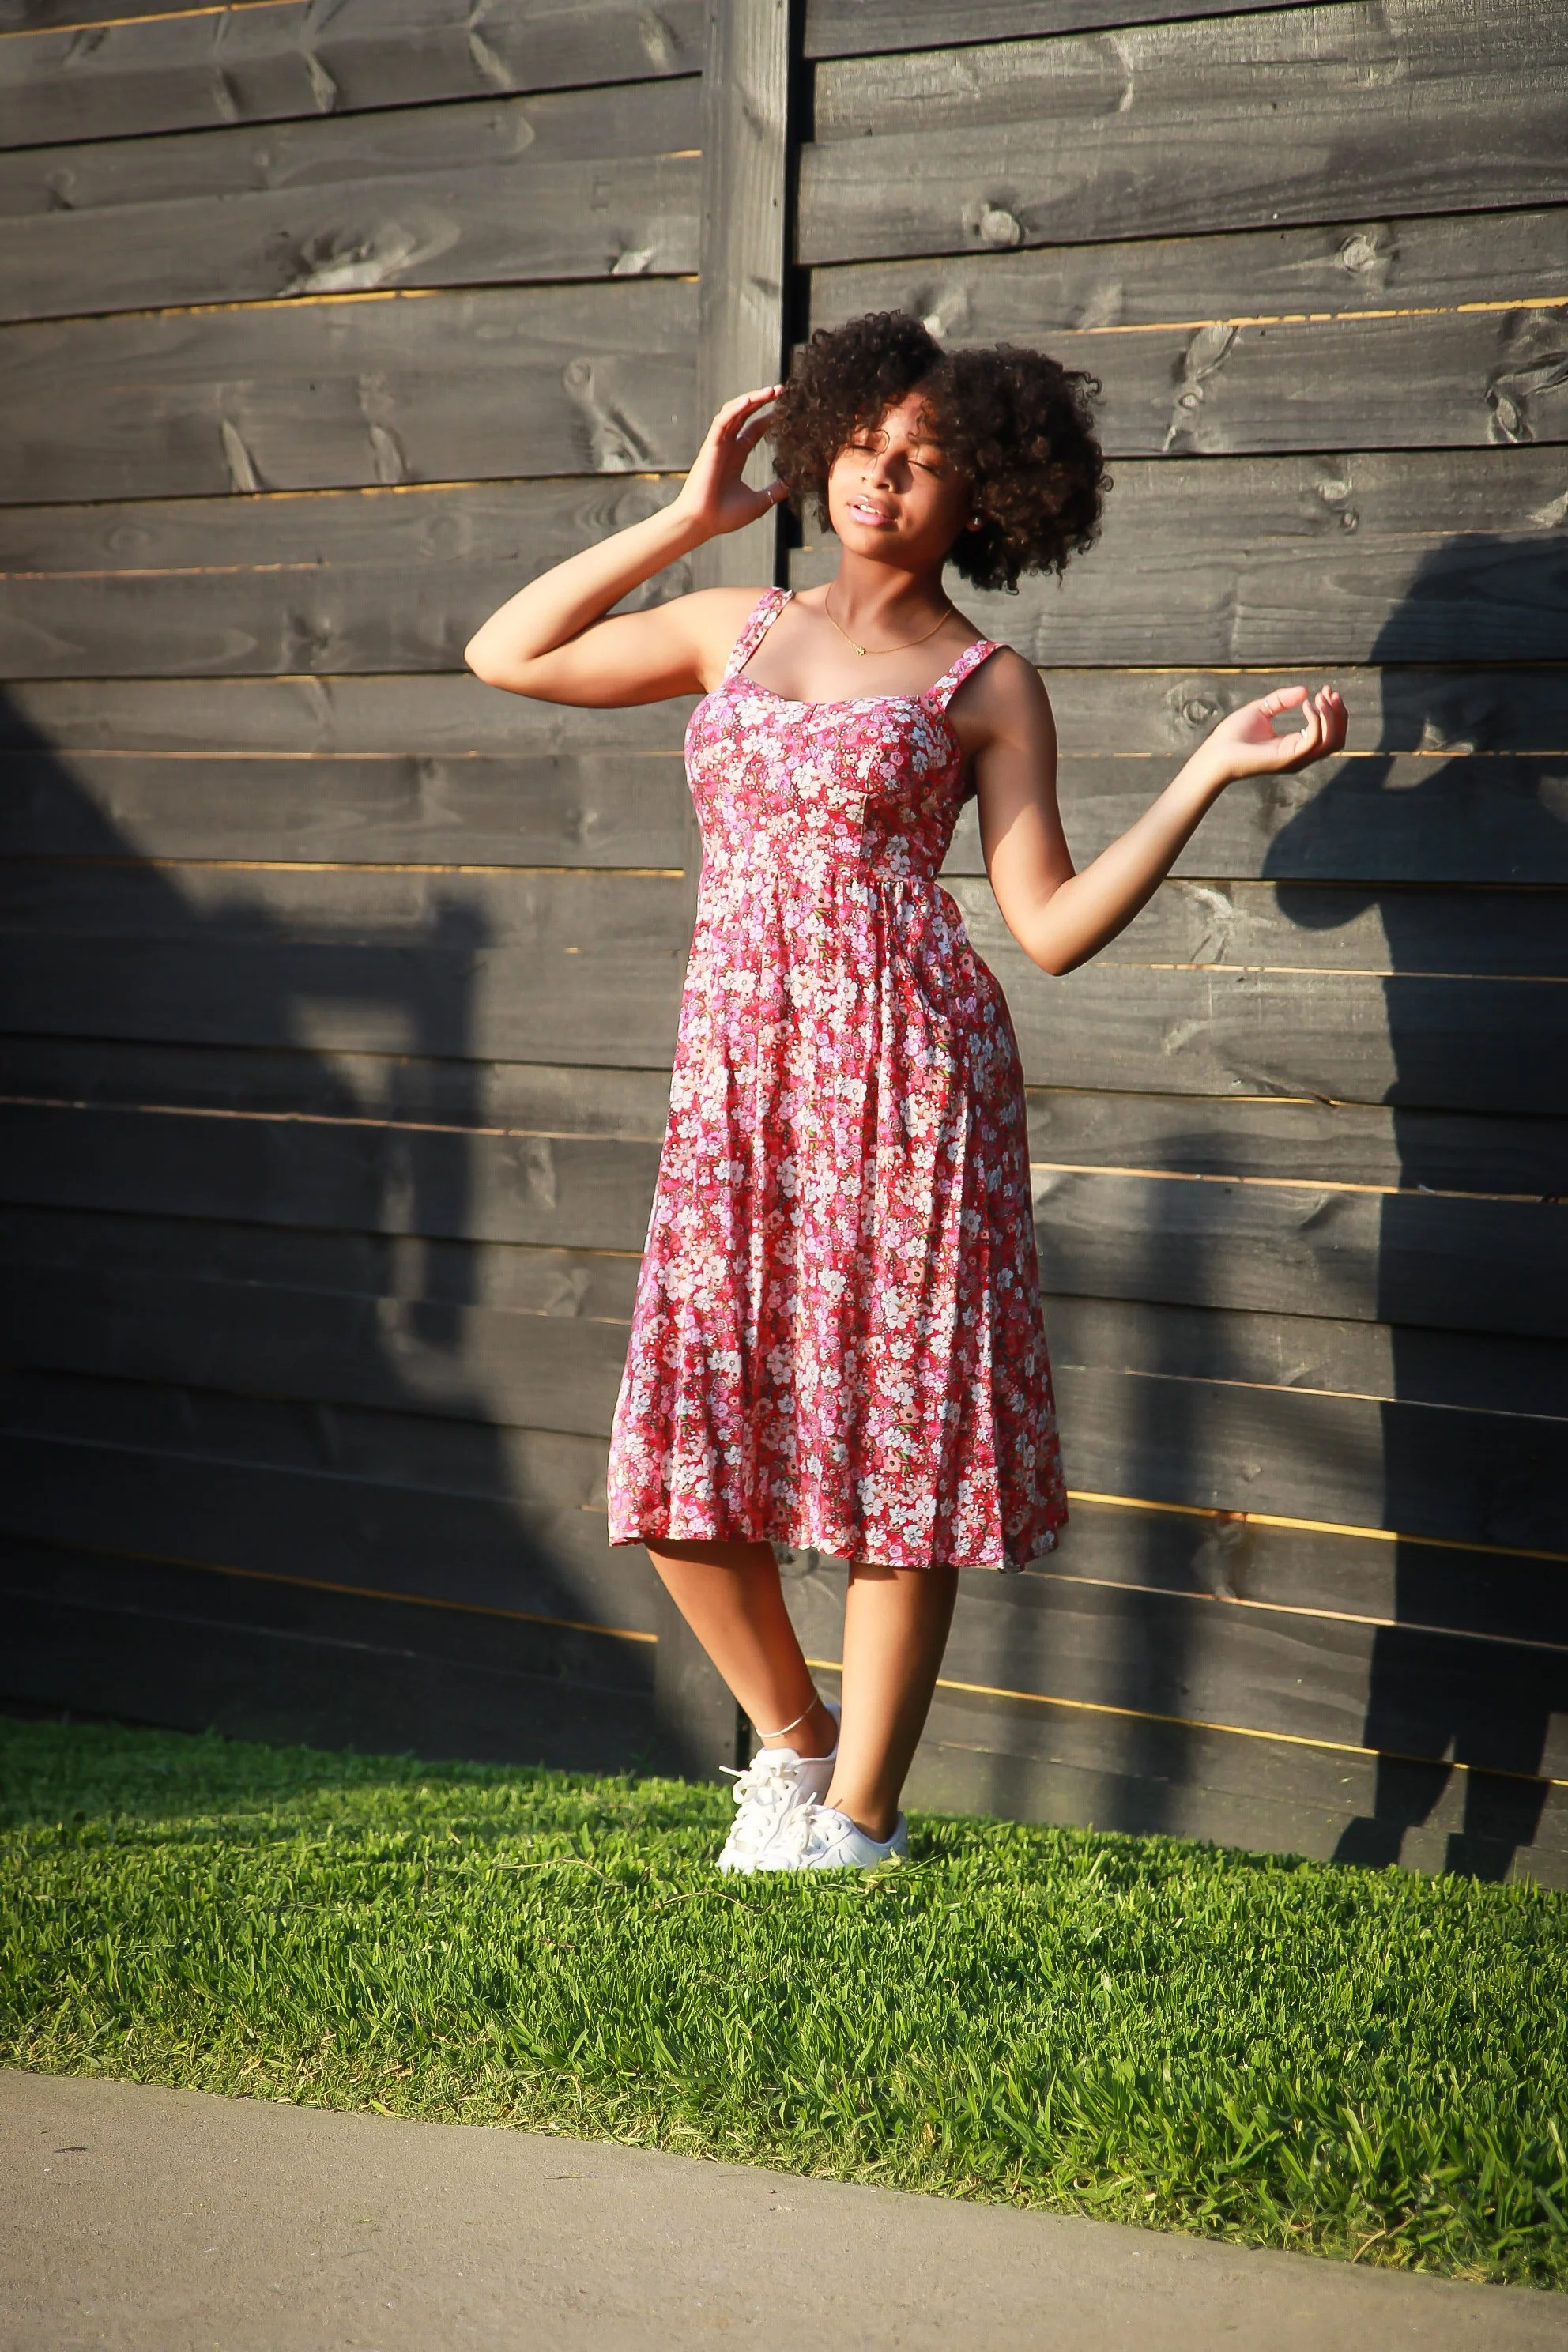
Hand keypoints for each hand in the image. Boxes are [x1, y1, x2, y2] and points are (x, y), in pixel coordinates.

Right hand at [669, 386, 788, 539]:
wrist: (703, 523)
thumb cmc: (725, 516)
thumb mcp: (760, 501)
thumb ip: (775, 490)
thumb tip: (792, 483)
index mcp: (736, 457)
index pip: (753, 430)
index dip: (768, 418)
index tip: (785, 410)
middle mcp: (726, 447)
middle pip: (744, 415)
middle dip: (762, 400)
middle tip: (781, 390)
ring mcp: (717, 445)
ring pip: (734, 412)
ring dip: (751, 399)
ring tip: (770, 391)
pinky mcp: (710, 446)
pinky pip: (722, 421)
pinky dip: (735, 409)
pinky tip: (749, 400)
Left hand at [1203, 684, 1347, 783]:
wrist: (1216, 753)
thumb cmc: (1233, 735)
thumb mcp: (1262, 709)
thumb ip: (1282, 700)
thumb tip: (1305, 690)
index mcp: (1296, 746)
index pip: (1329, 734)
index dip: (1333, 711)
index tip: (1327, 690)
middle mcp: (1300, 755)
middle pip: (1338, 740)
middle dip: (1339, 714)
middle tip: (1329, 692)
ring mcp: (1296, 759)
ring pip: (1333, 741)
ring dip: (1332, 716)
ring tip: (1321, 697)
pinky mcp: (1288, 757)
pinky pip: (1315, 739)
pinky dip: (1317, 720)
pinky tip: (1307, 704)